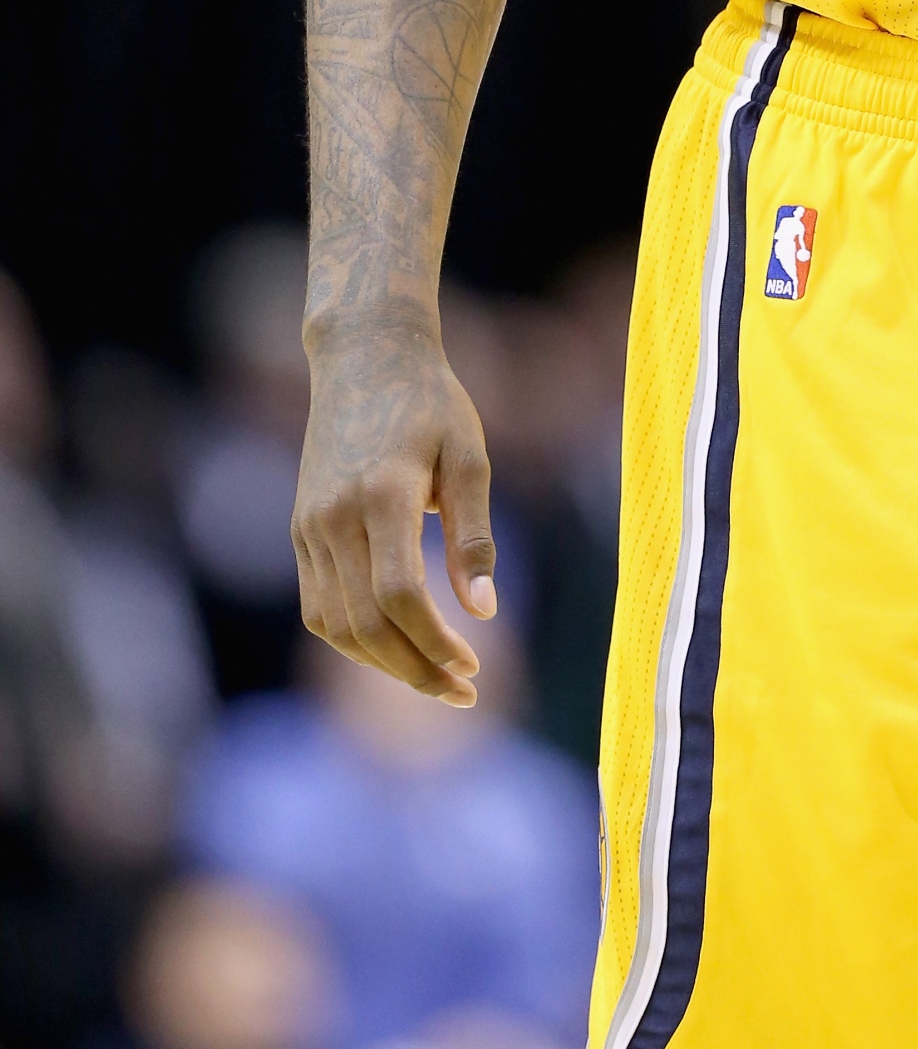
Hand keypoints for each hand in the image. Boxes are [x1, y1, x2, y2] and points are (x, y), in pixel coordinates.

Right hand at [292, 318, 496, 703]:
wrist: (364, 358)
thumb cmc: (431, 402)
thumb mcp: (470, 456)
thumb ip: (474, 536)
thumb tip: (484, 611)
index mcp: (382, 495)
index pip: (399, 596)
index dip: (435, 643)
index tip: (474, 664)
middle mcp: (335, 517)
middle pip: (365, 625)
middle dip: (414, 670)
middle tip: (463, 691)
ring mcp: (310, 527)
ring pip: (335, 626)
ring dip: (384, 664)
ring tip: (435, 678)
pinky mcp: (301, 531)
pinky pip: (318, 606)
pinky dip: (355, 639)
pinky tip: (396, 646)